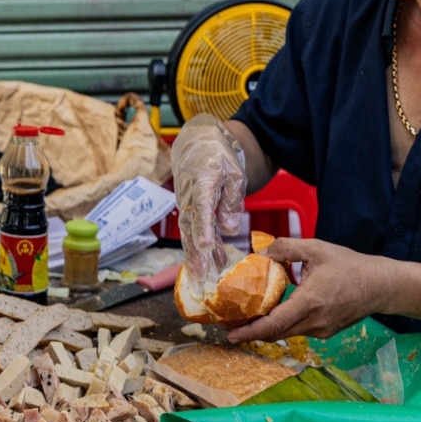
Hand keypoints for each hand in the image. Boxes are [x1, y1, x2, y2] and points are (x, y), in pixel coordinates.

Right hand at [172, 115, 247, 282]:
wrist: (196, 144)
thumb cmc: (218, 156)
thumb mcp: (234, 172)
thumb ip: (232, 200)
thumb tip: (229, 228)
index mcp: (201, 181)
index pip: (201, 208)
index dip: (202, 228)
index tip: (205, 246)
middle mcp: (188, 195)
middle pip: (190, 226)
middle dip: (194, 252)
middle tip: (200, 274)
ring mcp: (186, 204)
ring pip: (189, 233)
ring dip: (195, 256)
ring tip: (203, 277)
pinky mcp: (189, 210)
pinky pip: (193, 231)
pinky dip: (200, 248)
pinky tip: (210, 265)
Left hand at [226, 238, 394, 343]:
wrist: (381, 285)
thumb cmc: (350, 266)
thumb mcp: (316, 248)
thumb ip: (286, 248)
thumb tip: (261, 254)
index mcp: (310, 302)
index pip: (274, 324)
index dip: (249, 331)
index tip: (230, 335)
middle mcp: (315, 322)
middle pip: (275, 333)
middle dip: (250, 331)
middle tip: (229, 325)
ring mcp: (321, 330)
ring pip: (286, 333)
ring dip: (265, 328)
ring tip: (245, 318)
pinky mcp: (326, 331)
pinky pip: (297, 330)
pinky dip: (281, 325)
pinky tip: (271, 313)